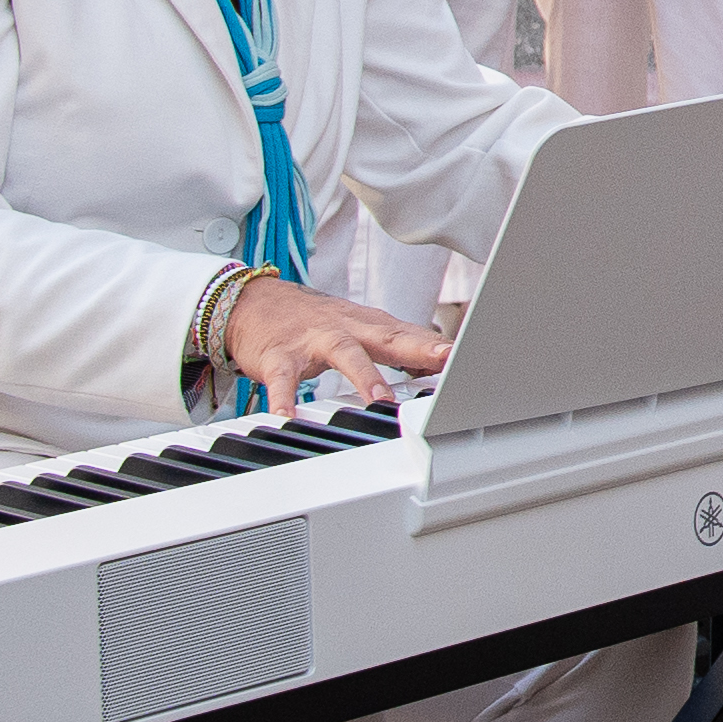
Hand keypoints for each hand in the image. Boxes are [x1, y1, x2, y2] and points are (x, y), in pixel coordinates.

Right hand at [213, 273, 453, 410]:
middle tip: (445, 359)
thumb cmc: (315, 320)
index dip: (439, 346)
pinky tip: (288, 418)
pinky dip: (285, 399)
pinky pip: (283, 380)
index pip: (411, 334)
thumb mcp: (360, 327)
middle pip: (388, 337)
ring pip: (343, 353)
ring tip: (379, 400)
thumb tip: (438, 359)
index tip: (471, 357)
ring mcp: (313, 340)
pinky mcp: (279, 355)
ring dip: (363, 375)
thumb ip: (397, 343)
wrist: (251, 302)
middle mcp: (346, 328)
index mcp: (369, 325)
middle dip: (418, 348)